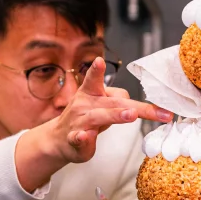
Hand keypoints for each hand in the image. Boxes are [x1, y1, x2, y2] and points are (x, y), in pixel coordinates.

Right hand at [16, 58, 171, 190]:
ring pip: (97, 117)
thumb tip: (137, 106)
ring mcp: (79, 121)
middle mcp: (84, 104)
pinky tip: (84, 136)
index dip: (97, 70)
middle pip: (111, 102)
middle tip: (140, 109)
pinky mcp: (74, 139)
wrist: (60, 139)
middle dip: (130, 106)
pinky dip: (82, 137)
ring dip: (115, 115)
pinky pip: (78, 137)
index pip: (95, 79)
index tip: (99, 61)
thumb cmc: (86, 118)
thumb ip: (120, 102)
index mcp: (90, 92)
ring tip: (130, 115)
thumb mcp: (102, 105)